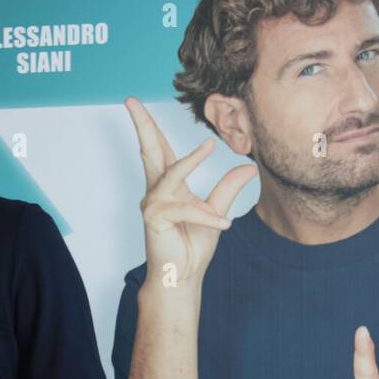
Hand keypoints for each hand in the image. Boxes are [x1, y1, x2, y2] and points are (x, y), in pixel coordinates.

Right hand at [126, 96, 255, 288]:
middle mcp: (156, 192)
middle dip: (142, 124)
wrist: (182, 278)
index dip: (151, 127)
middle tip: (130, 100)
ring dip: (190, 160)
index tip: (137, 103)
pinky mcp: (156, 219)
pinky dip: (205, 214)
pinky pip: (184, 208)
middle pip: (148, 150)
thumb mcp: (216, 212)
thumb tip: (248, 169)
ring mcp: (153, 205)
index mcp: (168, 187)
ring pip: (172, 174)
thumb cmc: (192, 247)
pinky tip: (222, 222)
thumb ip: (227, 189)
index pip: (159, 151)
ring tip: (209, 145)